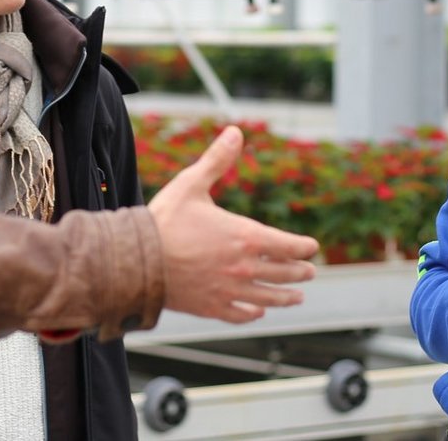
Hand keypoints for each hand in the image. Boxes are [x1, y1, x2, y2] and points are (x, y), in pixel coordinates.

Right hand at [148, 125, 318, 322]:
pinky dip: (252, 314)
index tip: (312, 247)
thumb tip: (235, 132)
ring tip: (297, 298)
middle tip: (310, 273)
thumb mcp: (192, 183)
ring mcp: (228, 290)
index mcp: (245, 236)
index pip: (287, 245)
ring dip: (285, 297)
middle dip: (300, 272)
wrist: (135, 261)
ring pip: (267, 298)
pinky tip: (258, 312)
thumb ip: (217, 160)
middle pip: (283, 273)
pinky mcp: (210, 307)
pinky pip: (239, 314)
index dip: (304, 247)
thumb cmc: (164, 220)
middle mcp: (243, 267)